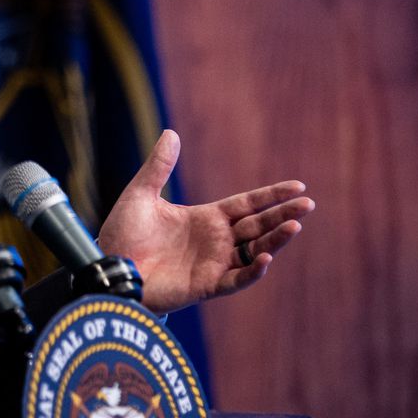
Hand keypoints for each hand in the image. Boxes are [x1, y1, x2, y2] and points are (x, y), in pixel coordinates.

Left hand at [96, 130, 313, 313]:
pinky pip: (235, 279)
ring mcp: (213, 263)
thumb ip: (158, 167)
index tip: (298, 187)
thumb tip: (170, 133)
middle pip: (258, 226)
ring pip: (254, 251)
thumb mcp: (140, 194)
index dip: (271, 196)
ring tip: (295, 226)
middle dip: (283, 215)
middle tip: (308, 204)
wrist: (110, 267)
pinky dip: (252, 271)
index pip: (247, 205)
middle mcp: (215, 240)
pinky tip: (265, 258)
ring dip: (275, 241)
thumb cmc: (123, 233)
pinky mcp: (205, 285)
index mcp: (205, 218)